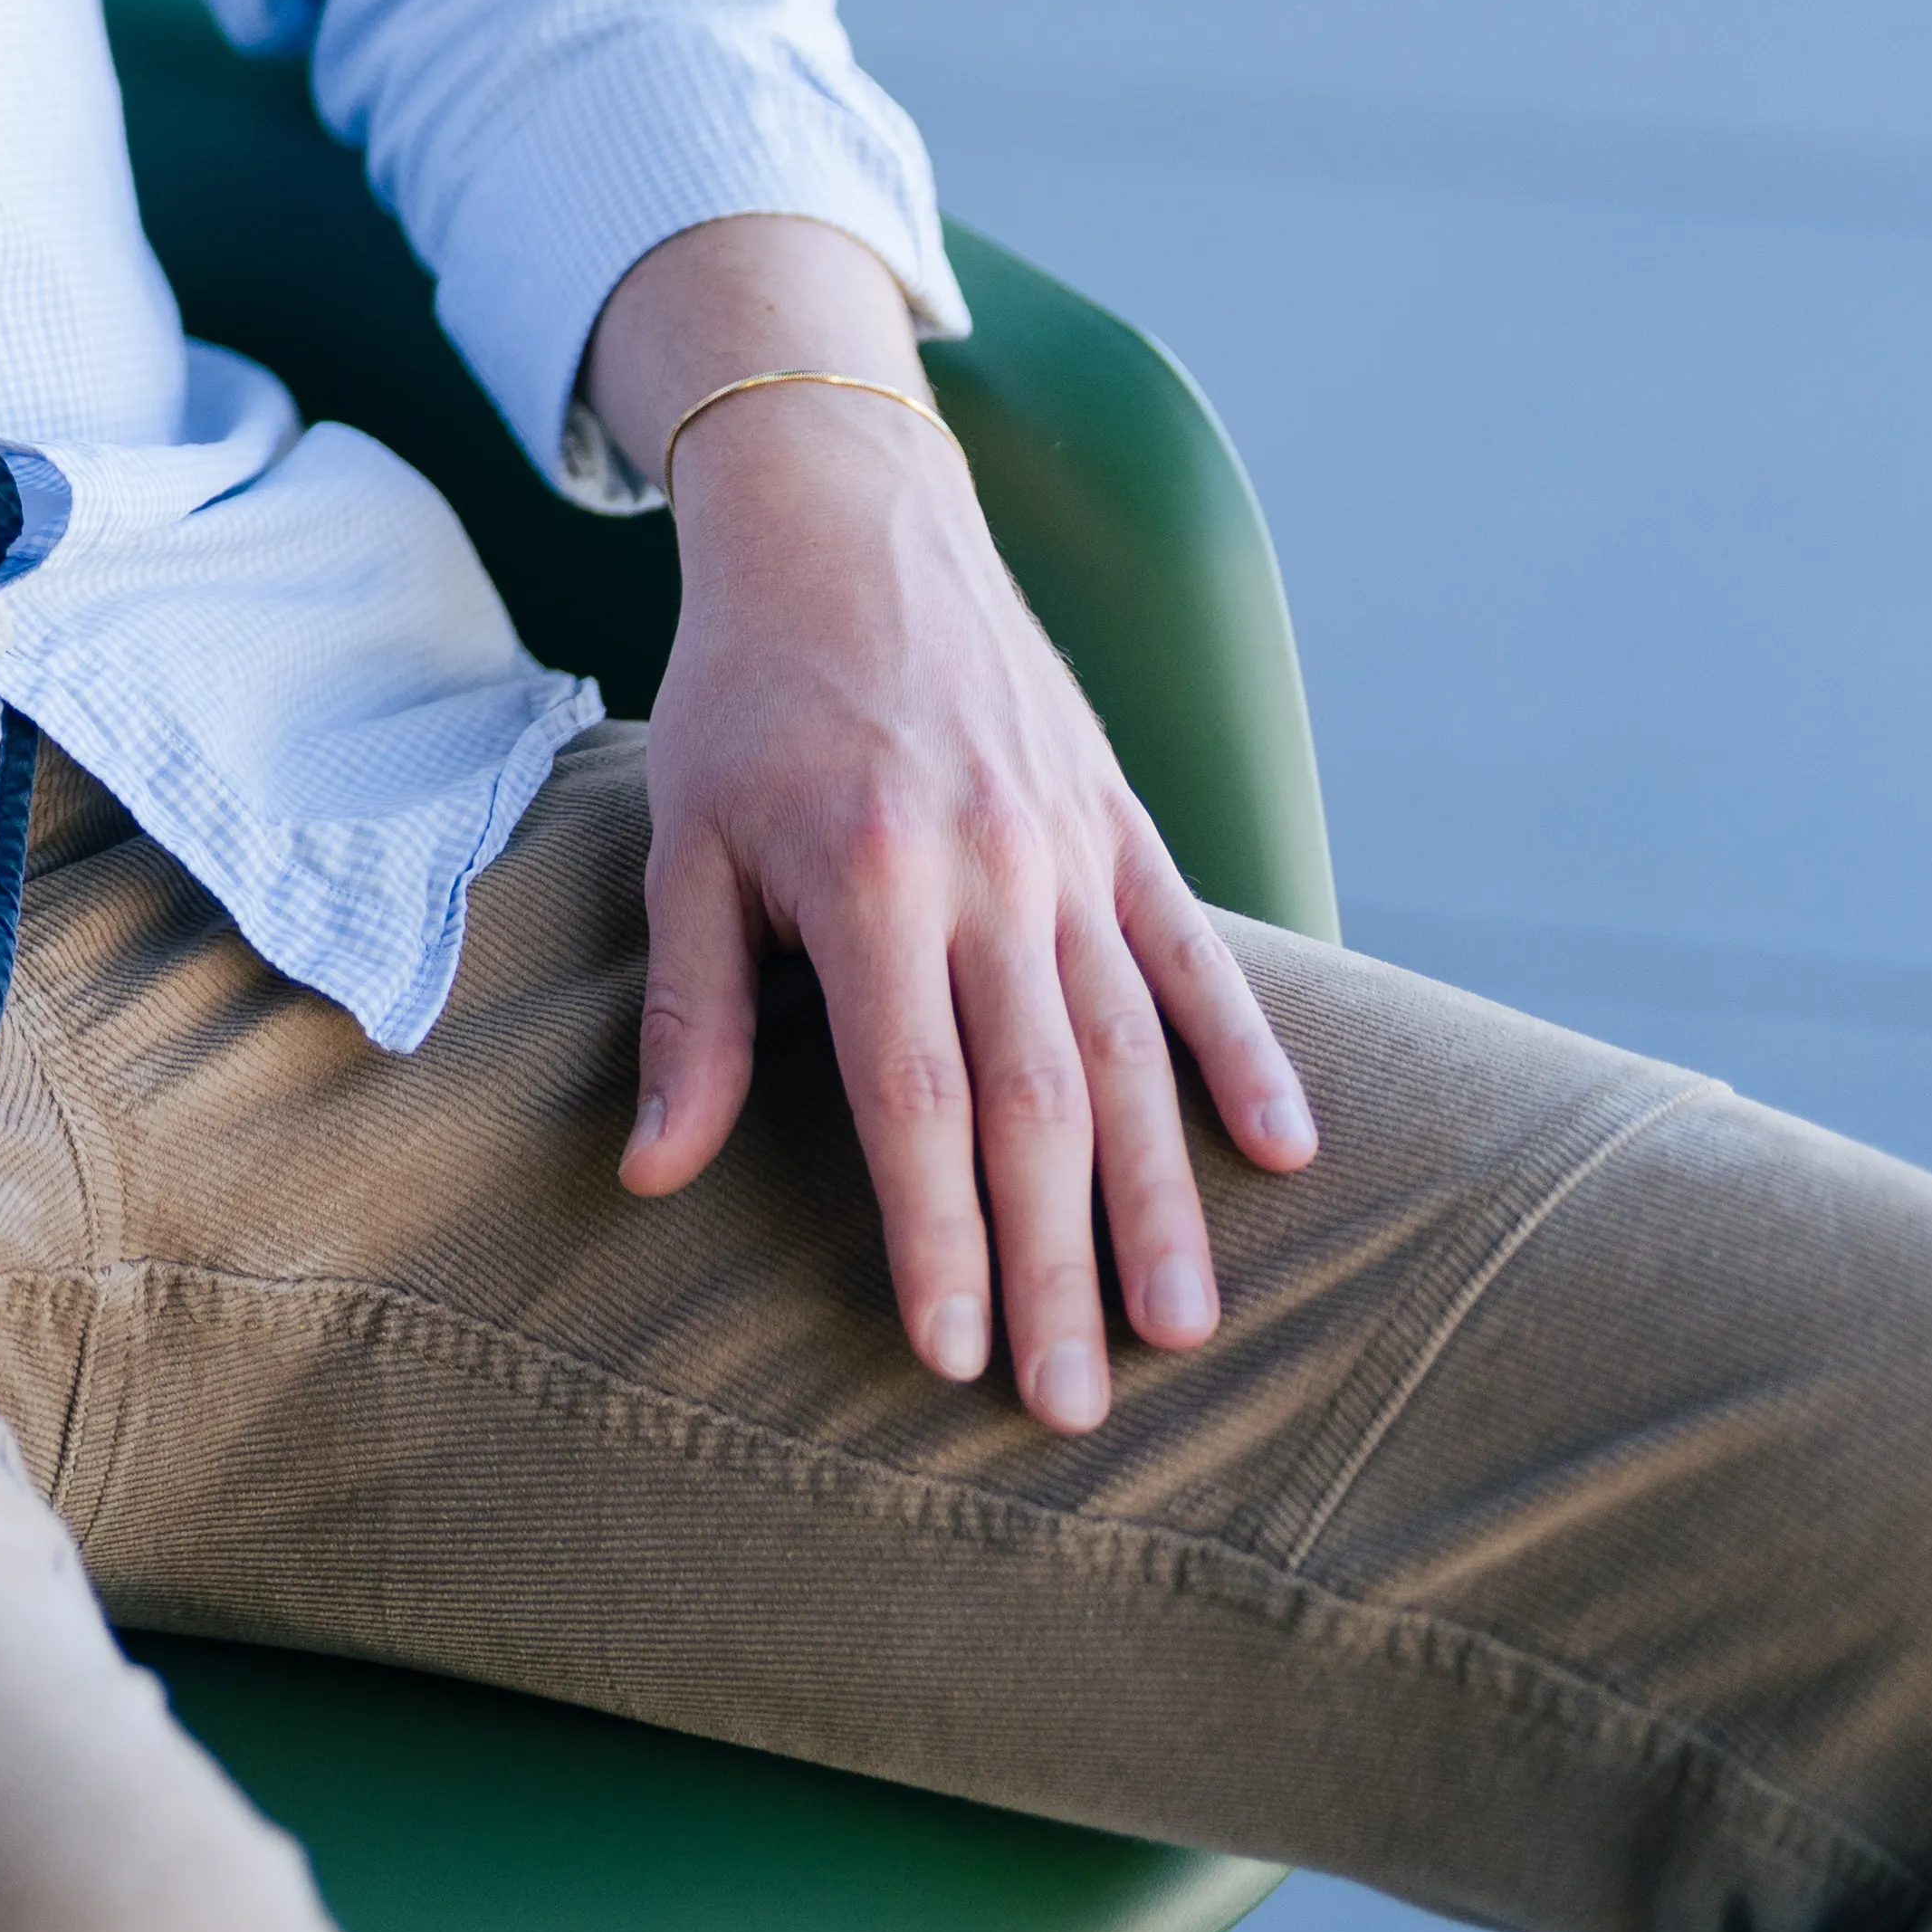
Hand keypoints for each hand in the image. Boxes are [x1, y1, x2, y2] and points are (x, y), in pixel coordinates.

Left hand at [603, 230, 1318, 1432]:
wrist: (845, 521)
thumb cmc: (743, 695)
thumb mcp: (684, 842)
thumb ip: (692, 1011)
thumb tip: (649, 1171)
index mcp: (869, 884)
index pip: (914, 1103)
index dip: (937, 1238)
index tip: (954, 1357)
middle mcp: (990, 875)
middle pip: (1038, 1107)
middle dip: (1057, 1266)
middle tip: (1081, 1410)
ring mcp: (1072, 849)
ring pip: (1131, 1053)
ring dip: (1160, 1200)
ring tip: (1182, 1329)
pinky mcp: (1122, 821)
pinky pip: (1194, 954)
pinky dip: (1244, 1053)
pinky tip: (1282, 1154)